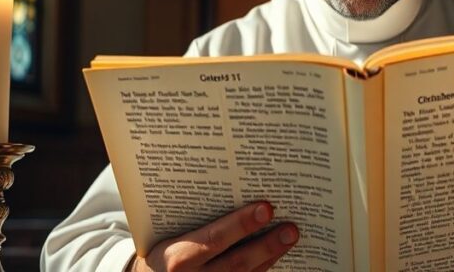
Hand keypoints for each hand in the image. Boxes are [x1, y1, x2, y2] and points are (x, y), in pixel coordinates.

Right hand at [130, 201, 298, 271]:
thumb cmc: (162, 251)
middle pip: (237, 263)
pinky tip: (276, 253)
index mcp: (178, 258)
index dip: (241, 224)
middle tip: (291, 228)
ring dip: (270, 256)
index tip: (266, 208)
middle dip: (266, 245)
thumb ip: (198, 221)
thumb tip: (234, 190)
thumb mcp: (169, 235)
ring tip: (290, 236)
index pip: (214, 239)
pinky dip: (262, 268)